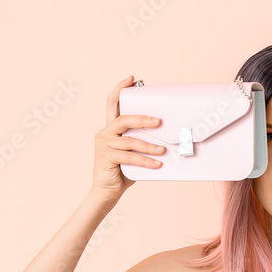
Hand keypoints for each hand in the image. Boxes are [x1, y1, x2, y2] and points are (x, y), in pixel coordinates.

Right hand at [89, 75, 166, 200]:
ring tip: (163, 150)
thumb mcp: (134, 153)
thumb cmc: (122, 172)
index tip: (132, 78)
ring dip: (149, 146)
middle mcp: (104, 133)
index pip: (112, 103)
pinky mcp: (105, 157)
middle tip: (159, 122)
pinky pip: (129, 157)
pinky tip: (157, 164)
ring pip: (130, 140)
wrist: (107, 192)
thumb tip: (167, 138)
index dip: (120, 89)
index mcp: (110, 128)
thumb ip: (142, 142)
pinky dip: (145, 161)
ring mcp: (104, 145)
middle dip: (143, 119)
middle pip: (123, 119)